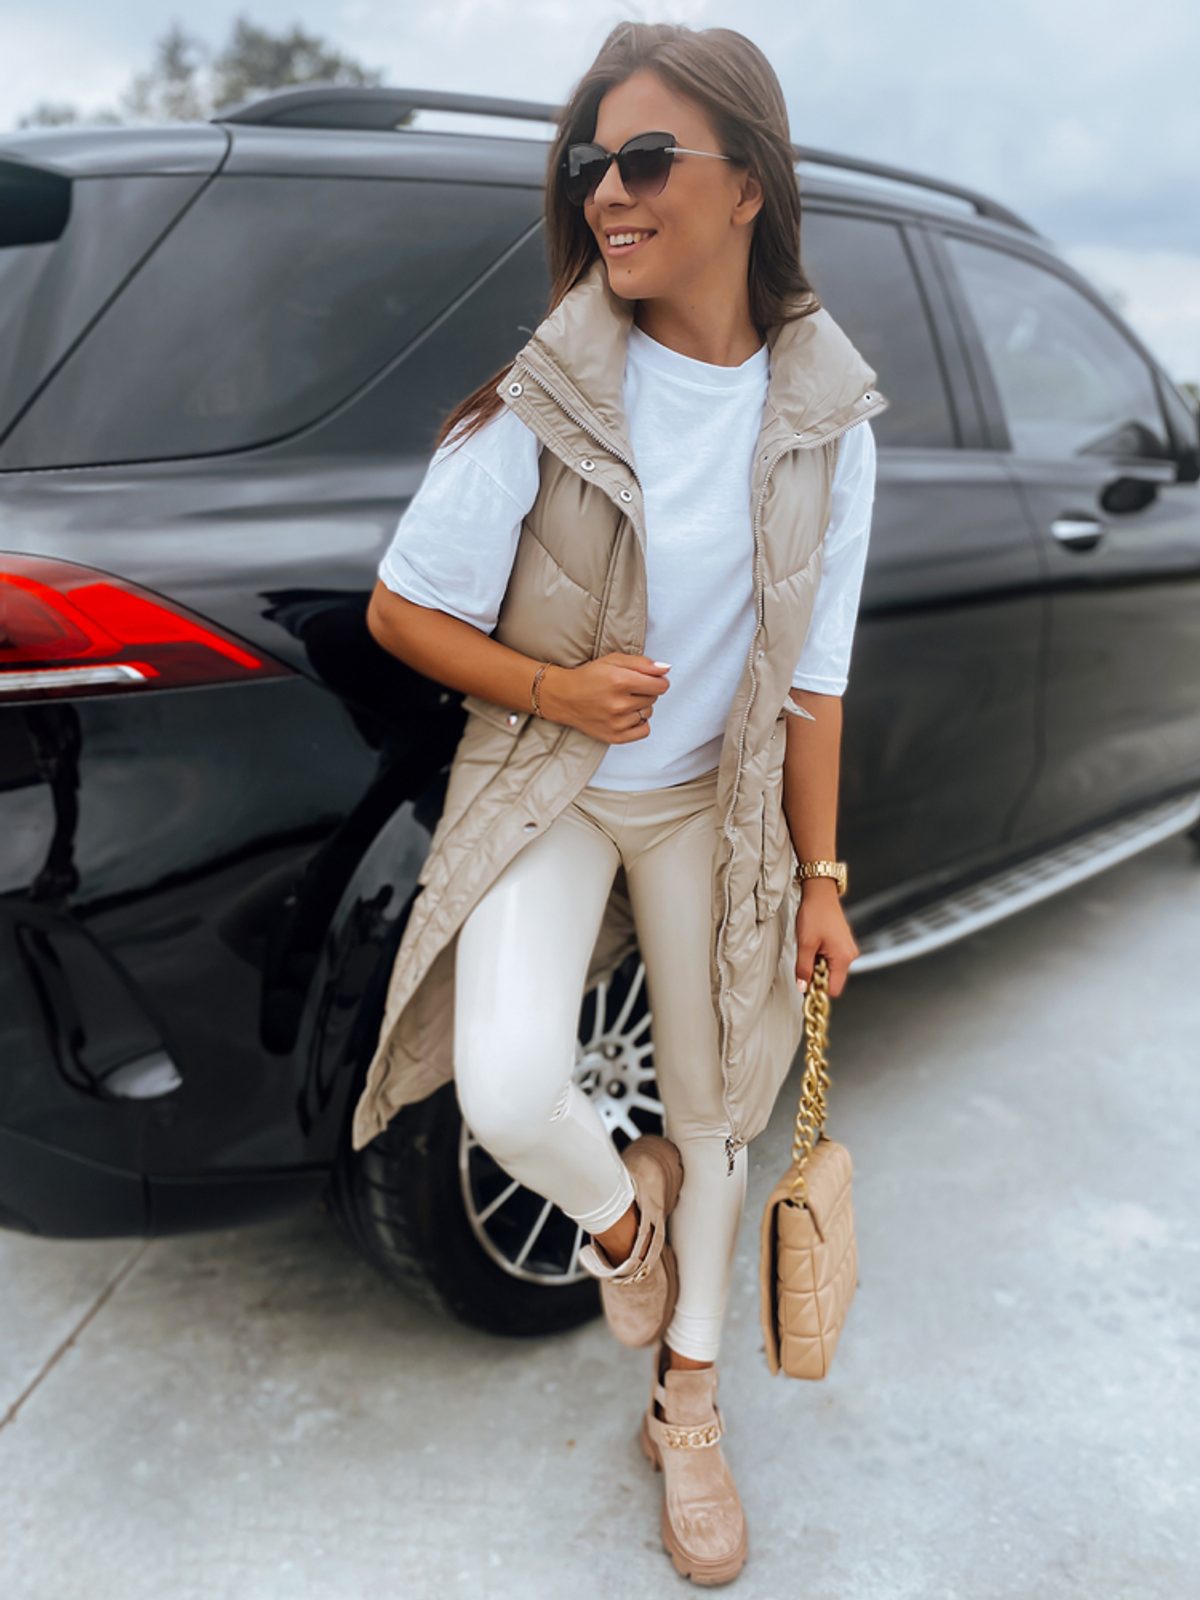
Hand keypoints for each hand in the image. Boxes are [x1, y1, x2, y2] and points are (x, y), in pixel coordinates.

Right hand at [540, 653, 670, 742]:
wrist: (563, 697)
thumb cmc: (589, 677)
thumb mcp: (613, 660)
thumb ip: (642, 663)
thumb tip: (666, 669)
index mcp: (620, 681)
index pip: (661, 685)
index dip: (658, 680)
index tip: (649, 679)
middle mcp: (619, 704)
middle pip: (654, 698)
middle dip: (646, 691)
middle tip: (627, 688)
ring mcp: (617, 723)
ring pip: (649, 713)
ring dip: (641, 706)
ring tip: (623, 701)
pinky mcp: (615, 736)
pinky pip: (644, 730)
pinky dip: (639, 722)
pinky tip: (627, 715)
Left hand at [794, 879, 859, 998]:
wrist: (820, 893)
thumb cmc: (815, 913)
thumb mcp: (805, 944)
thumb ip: (803, 968)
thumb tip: (802, 986)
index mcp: (843, 958)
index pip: (834, 989)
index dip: (819, 990)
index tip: (806, 985)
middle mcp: (849, 955)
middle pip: (833, 979)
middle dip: (817, 975)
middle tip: (804, 961)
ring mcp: (847, 948)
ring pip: (831, 969)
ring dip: (818, 965)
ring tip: (809, 948)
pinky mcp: (843, 943)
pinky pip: (833, 958)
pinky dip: (822, 956)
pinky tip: (814, 944)